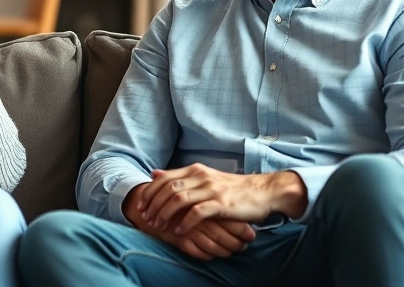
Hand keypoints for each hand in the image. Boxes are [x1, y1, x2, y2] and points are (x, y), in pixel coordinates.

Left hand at [138, 165, 306, 234]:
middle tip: (146, 219)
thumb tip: (154, 174)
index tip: (140, 205)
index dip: (149, 192)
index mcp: (195, 170)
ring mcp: (211, 189)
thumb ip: (180, 177)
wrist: (263, 191)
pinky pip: (196, 212)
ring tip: (158, 226)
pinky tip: (178, 232)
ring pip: (178, 199)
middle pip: (167, 189)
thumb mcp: (204, 178)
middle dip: (153, 205)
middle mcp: (201, 176)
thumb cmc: (232, 188)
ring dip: (165, 214)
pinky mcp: (221, 203)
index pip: (164, 178)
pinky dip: (184, 223)